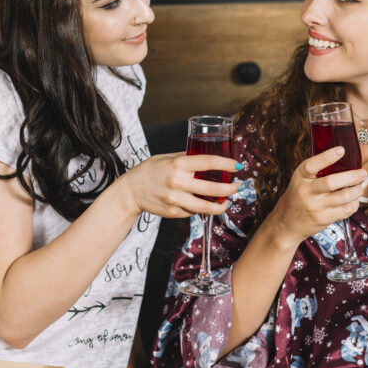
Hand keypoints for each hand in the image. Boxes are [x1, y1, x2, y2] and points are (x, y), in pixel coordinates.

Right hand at [117, 152, 239, 218]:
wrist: (130, 191)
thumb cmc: (149, 171)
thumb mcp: (167, 158)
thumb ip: (187, 157)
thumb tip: (207, 156)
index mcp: (178, 164)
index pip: (208, 162)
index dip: (226, 164)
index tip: (236, 166)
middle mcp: (178, 182)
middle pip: (212, 188)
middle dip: (229, 188)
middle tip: (237, 186)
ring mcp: (175, 199)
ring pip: (205, 207)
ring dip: (220, 205)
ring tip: (227, 202)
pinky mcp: (173, 212)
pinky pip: (193, 212)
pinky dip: (202, 209)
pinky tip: (206, 205)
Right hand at [263, 146, 366, 247]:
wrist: (286, 222)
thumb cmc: (298, 197)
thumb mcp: (300, 180)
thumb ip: (316, 171)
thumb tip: (342, 158)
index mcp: (300, 177)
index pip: (311, 165)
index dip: (327, 157)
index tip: (341, 150)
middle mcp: (306, 191)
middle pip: (332, 182)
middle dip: (352, 176)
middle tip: (362, 173)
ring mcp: (315, 206)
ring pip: (343, 196)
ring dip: (357, 191)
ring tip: (359, 187)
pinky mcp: (323, 218)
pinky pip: (345, 210)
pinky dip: (354, 204)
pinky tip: (354, 201)